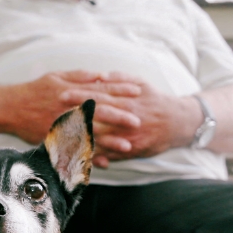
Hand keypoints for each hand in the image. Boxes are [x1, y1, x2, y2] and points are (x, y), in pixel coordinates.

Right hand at [3, 71, 142, 145]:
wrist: (10, 108)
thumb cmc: (35, 90)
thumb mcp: (57, 76)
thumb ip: (81, 76)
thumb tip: (104, 75)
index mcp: (72, 91)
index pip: (101, 89)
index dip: (120, 90)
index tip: (138, 92)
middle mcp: (69, 108)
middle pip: (99, 113)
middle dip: (120, 117)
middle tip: (138, 122)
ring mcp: (62, 125)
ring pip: (90, 134)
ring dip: (110, 142)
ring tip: (127, 147)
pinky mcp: (56, 140)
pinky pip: (76, 151)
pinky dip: (91, 157)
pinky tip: (106, 163)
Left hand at [58, 73, 194, 166]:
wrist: (179, 122)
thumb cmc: (156, 100)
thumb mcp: (141, 83)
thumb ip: (120, 78)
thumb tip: (101, 75)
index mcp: (125, 100)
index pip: (97, 96)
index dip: (78, 96)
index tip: (61, 93)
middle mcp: (126, 119)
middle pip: (95, 117)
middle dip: (74, 116)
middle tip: (54, 114)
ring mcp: (129, 136)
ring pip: (101, 137)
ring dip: (80, 138)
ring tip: (61, 137)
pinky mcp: (133, 150)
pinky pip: (112, 155)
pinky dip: (97, 156)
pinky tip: (81, 157)